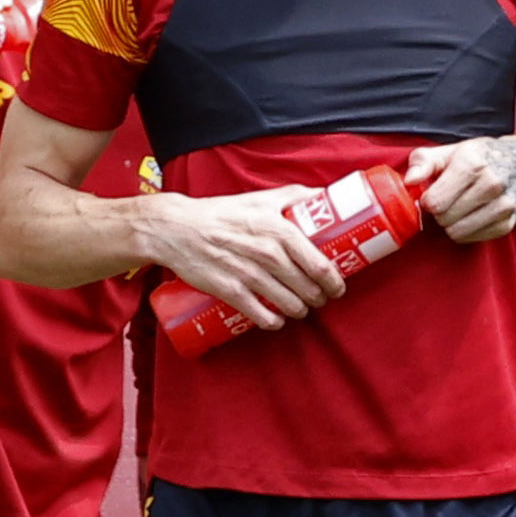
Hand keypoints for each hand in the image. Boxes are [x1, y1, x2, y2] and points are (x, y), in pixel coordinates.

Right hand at [146, 185, 339, 327]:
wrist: (178, 229)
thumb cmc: (220, 213)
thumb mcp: (260, 198)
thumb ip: (294, 195)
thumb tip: (323, 196)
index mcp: (280, 230)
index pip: (320, 265)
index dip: (334, 281)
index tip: (337, 286)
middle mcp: (268, 254)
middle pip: (308, 288)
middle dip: (319, 298)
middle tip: (320, 298)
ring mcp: (249, 275)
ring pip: (289, 304)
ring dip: (300, 311)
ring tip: (300, 308)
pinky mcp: (230, 291)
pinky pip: (261, 315)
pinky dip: (274, 322)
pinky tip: (277, 320)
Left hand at [404, 138, 515, 243]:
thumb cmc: (478, 158)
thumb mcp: (448, 152)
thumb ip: (423, 163)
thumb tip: (409, 180)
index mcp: (473, 164)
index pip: (436, 202)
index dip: (428, 201)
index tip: (433, 194)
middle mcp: (492, 184)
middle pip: (445, 219)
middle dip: (439, 213)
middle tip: (448, 200)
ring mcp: (503, 205)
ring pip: (457, 232)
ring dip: (451, 224)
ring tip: (459, 208)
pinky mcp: (508, 223)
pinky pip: (471, 239)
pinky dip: (466, 231)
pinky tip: (471, 215)